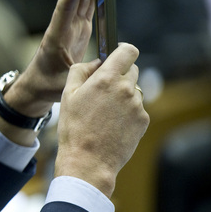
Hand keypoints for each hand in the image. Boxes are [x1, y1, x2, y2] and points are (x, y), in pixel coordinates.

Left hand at [4, 0, 109, 117]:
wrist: (36, 88)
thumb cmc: (47, 86)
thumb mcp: (66, 83)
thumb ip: (86, 73)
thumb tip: (108, 64)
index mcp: (57, 35)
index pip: (66, 6)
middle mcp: (62, 26)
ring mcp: (69, 27)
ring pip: (80, 0)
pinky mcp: (76, 31)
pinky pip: (85, 8)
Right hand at [54, 43, 149, 197]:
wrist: (88, 161)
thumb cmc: (74, 128)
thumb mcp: (67, 95)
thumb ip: (80, 70)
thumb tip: (95, 62)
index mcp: (106, 78)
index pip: (128, 51)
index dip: (123, 50)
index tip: (117, 55)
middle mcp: (126, 89)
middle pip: (132, 70)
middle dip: (120, 75)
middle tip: (102, 91)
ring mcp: (137, 105)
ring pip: (133, 91)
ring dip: (122, 96)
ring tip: (104, 114)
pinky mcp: (143, 120)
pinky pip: (136, 109)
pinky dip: (127, 113)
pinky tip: (112, 125)